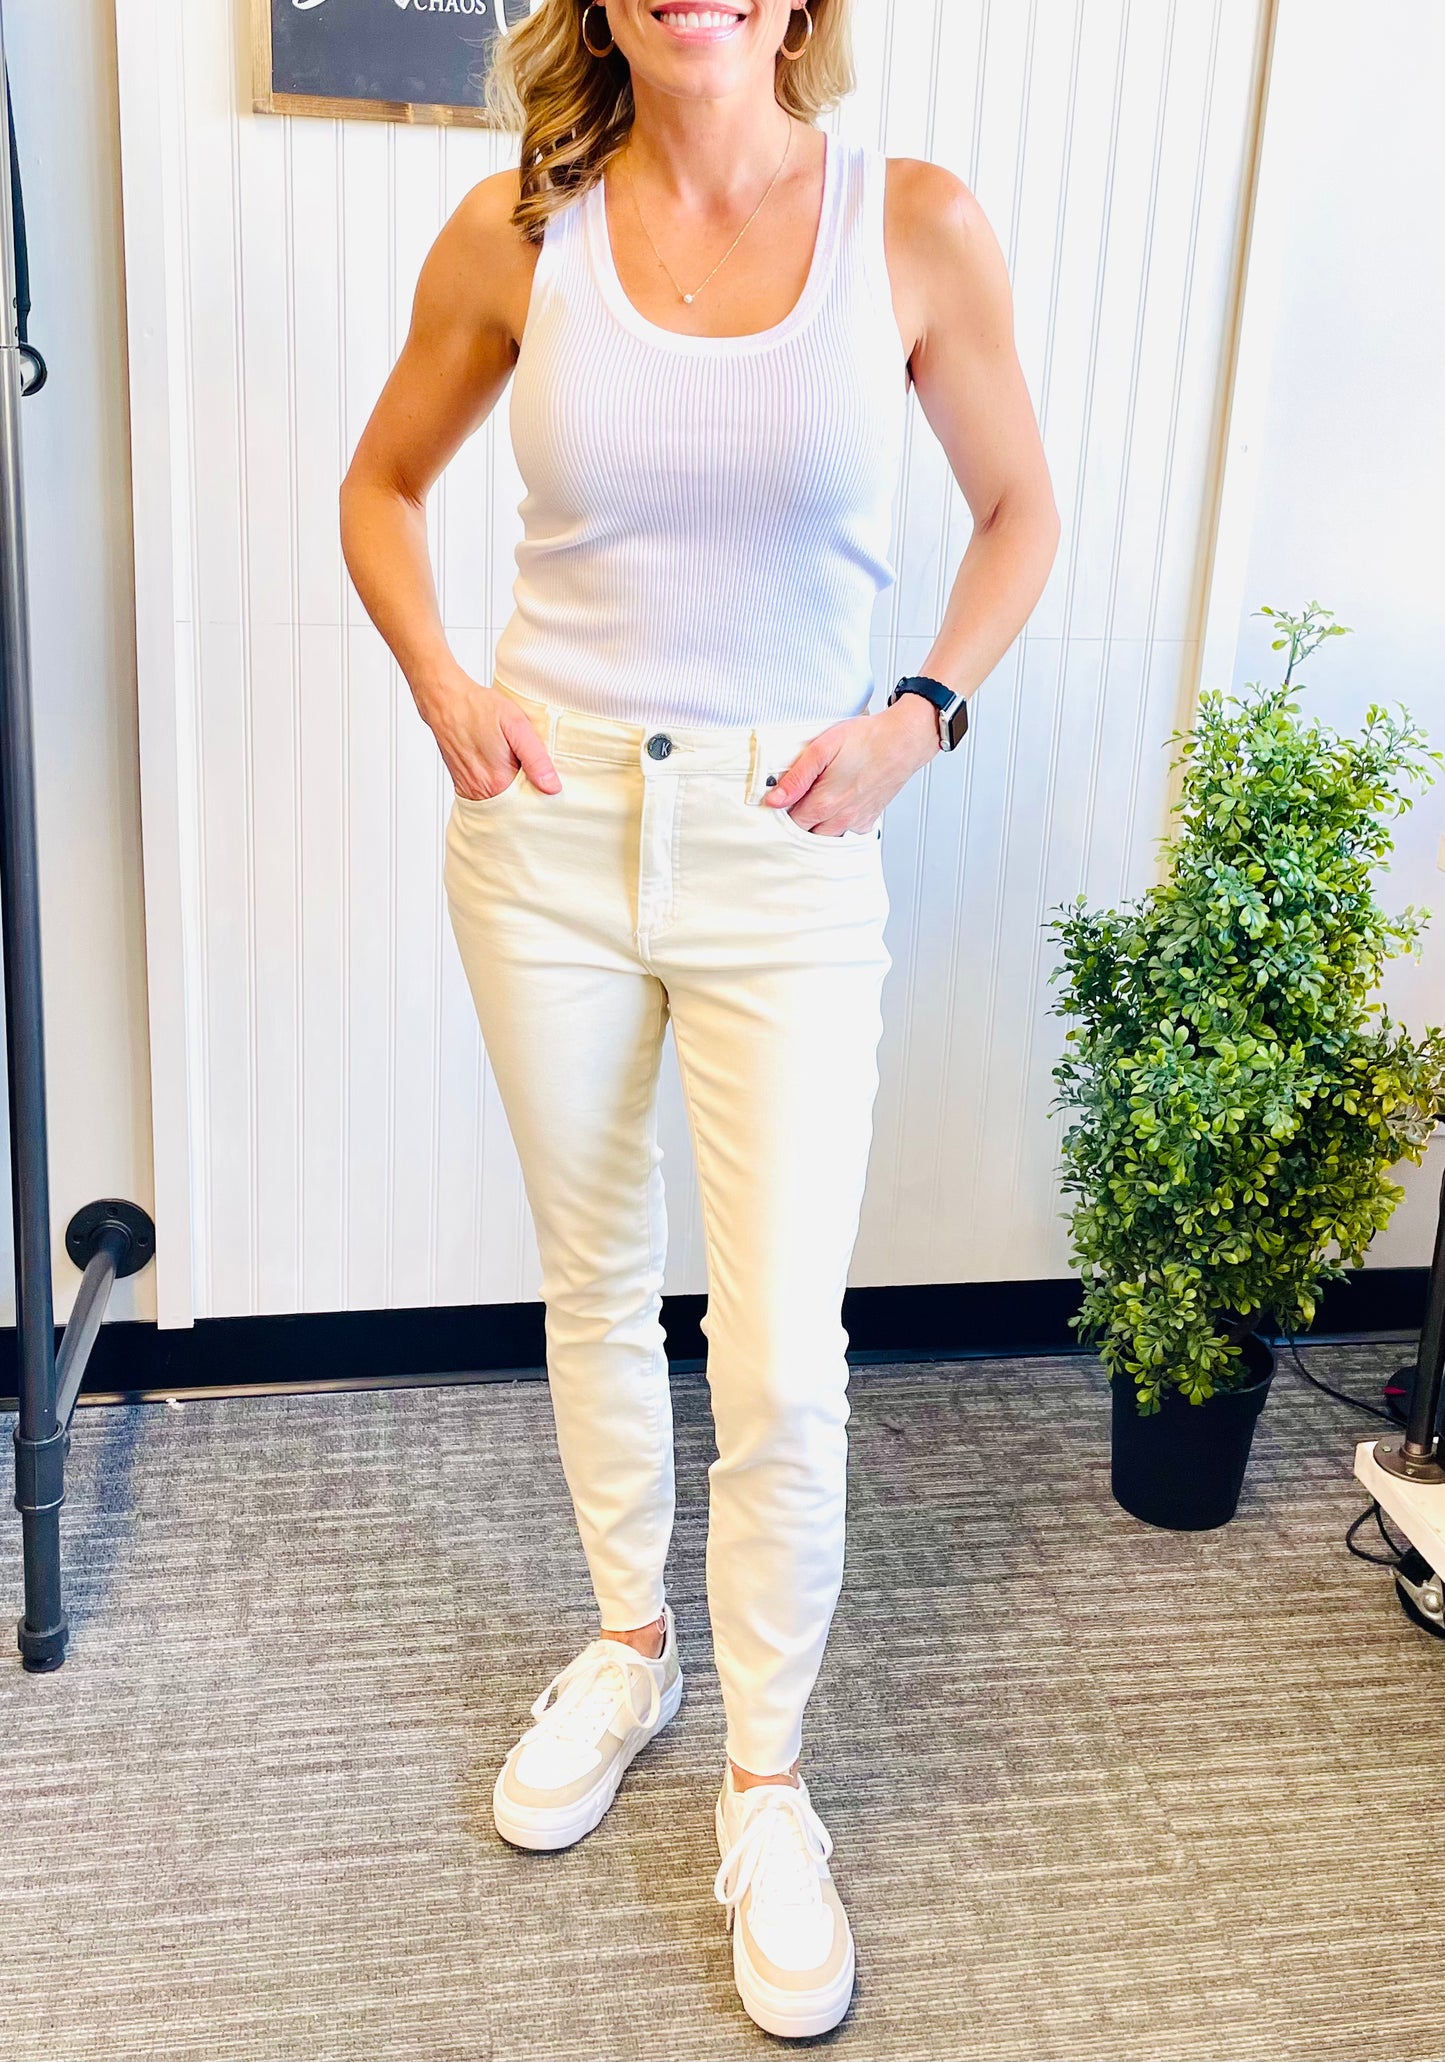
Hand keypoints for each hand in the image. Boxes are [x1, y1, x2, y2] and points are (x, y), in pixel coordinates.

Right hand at [418, 669, 561, 800]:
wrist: (445, 701)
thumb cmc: (478, 708)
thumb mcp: (517, 726)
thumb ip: (536, 758)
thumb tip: (552, 786)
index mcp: (498, 781)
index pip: (532, 805)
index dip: (544, 794)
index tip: (548, 779)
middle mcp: (481, 792)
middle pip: (516, 808)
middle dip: (529, 793)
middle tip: (533, 769)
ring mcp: (470, 790)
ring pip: (502, 803)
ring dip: (514, 791)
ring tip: (515, 765)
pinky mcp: (462, 786)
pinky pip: (488, 798)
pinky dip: (499, 789)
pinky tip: (502, 769)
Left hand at [762, 690, 942, 833]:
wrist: (904, 741)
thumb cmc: (867, 740)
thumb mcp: (823, 748)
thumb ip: (797, 777)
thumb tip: (774, 799)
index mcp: (824, 803)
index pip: (789, 824)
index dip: (778, 814)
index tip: (776, 802)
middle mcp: (840, 819)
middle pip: (806, 835)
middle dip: (796, 822)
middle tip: (795, 800)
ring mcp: (856, 822)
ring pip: (825, 838)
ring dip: (815, 826)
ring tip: (814, 802)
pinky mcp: (868, 820)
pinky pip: (846, 833)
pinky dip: (836, 826)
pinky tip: (835, 807)